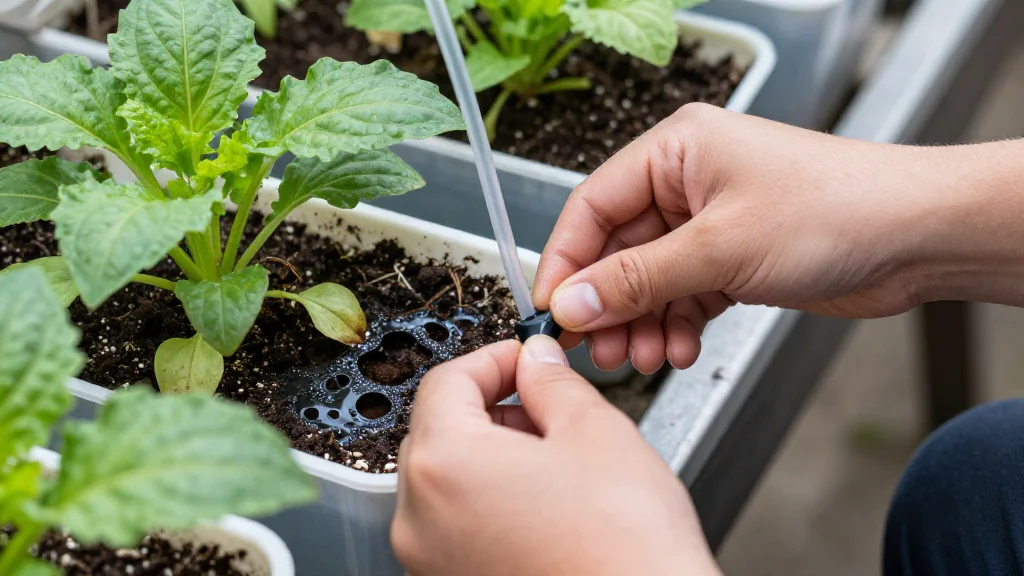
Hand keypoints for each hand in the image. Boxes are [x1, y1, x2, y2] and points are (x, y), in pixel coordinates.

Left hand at [392, 336, 719, 575]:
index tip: (525, 359)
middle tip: (546, 406)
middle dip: (493, 409)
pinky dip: (491, 504)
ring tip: (556, 463)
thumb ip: (552, 380)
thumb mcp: (595, 431)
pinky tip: (546, 507)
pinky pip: (458, 527)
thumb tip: (535, 361)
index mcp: (445, 465)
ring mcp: (431, 562)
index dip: (493, 359)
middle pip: (440, 432)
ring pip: (450, 482)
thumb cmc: (625, 550)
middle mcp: (421, 519)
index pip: (446, 381)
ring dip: (492, 457)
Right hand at [535, 103, 1022, 373]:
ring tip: (641, 356)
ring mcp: (712, 222)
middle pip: (619, 249)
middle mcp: (688, 182)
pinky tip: (678, 348)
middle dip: (608, 303)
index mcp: (676, 150)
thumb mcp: (719, 248)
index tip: (553, 310)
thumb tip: (573, 301)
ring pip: (650, 278)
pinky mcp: (734, 257)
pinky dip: (677, 324)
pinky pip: (684, 294)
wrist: (916, 238)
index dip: (567, 261)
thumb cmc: (835, 210)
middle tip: (596, 347)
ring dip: (642, 321)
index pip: (593, 206)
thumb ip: (638, 279)